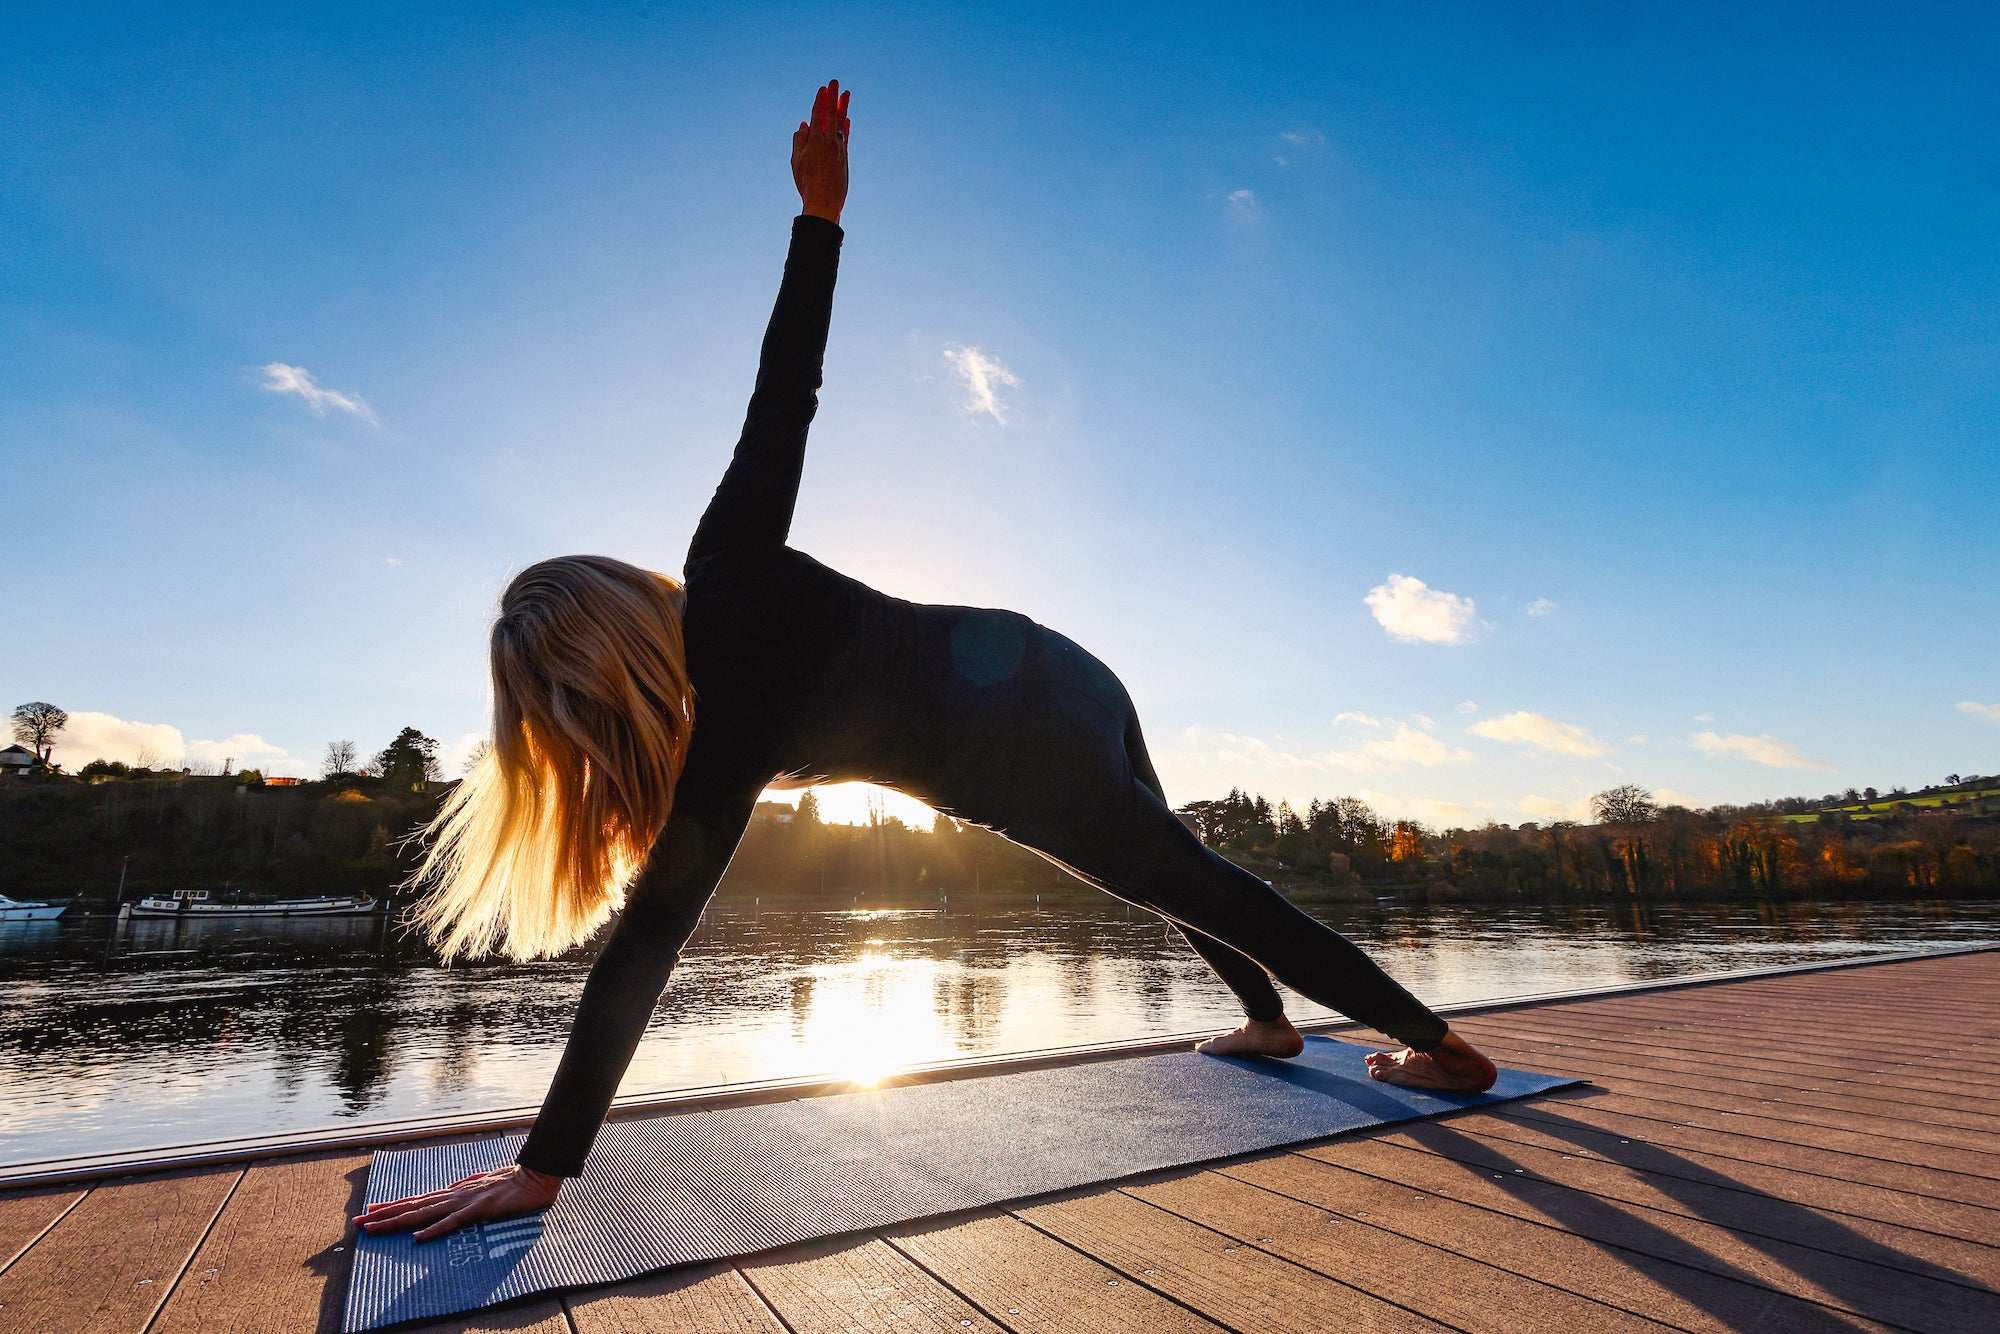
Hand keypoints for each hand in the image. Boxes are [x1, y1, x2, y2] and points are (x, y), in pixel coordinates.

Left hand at [352, 1163, 561, 1241]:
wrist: (535, 1176)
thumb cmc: (513, 1181)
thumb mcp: (484, 1184)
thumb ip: (466, 1186)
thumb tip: (450, 1188)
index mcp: (455, 1192)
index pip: (417, 1200)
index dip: (392, 1205)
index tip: (370, 1210)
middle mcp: (453, 1195)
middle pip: (412, 1207)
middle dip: (383, 1215)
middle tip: (357, 1222)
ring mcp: (465, 1202)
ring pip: (424, 1213)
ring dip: (396, 1222)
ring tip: (373, 1228)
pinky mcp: (479, 1209)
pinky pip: (453, 1222)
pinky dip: (434, 1230)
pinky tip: (418, 1238)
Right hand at [792, 79, 849, 223]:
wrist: (825, 202)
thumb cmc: (806, 183)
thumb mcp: (796, 162)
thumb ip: (799, 141)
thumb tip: (804, 124)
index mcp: (815, 140)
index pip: (817, 115)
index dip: (820, 101)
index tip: (822, 88)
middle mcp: (829, 141)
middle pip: (831, 114)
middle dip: (833, 97)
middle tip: (835, 82)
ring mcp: (839, 148)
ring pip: (841, 123)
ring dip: (843, 107)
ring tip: (846, 94)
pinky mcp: (844, 157)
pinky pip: (846, 137)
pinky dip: (846, 127)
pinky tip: (847, 119)